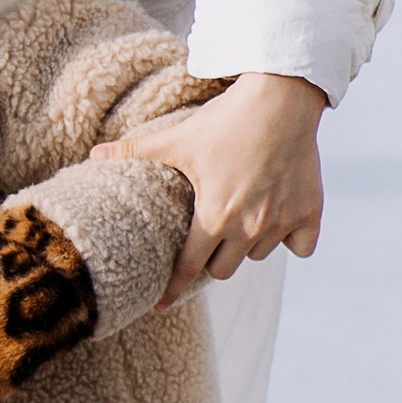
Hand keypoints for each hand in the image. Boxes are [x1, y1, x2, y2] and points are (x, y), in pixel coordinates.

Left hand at [91, 70, 326, 290]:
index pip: (189, 268)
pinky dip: (290, 239)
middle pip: (224, 269)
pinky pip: (300, 247)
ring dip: (248, 243)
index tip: (161, 304)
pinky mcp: (309, 212)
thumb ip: (135, 151)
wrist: (281, 98)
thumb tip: (92, 156)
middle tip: (210, 234)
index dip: (172, 288)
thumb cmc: (226, 119)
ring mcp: (282, 222)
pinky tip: (280, 218)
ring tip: (243, 212)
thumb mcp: (179, 138)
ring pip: (258, 255)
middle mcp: (249, 227)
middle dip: (213, 257)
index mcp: (214, 216)